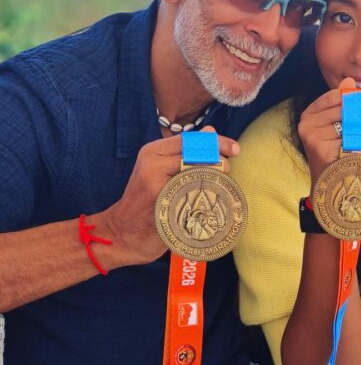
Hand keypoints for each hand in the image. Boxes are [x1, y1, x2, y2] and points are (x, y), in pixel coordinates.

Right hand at [102, 127, 239, 264]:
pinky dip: (206, 199)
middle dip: (219, 161)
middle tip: (228, 172)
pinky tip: (210, 205)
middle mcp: (152, 162)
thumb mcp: (161, 171)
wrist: (121, 234)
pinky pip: (192, 197)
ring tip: (220, 188)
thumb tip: (210, 131)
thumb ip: (184, 152)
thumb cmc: (147, 203)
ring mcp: (155, 183)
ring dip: (216, 180)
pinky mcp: (161, 204)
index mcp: (153, 151)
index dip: (217, 142)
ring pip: (198, 174)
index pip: (191, 139)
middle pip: (197, 155)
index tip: (235, 149)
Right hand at [297, 77, 360, 185]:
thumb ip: (343, 105)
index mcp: (309, 113)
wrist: (327, 183)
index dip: (356, 98)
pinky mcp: (321, 150)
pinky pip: (350, 142)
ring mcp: (312, 137)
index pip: (334, 96)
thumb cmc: (334, 151)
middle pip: (343, 110)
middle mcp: (307, 123)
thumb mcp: (338, 126)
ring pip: (349, 126)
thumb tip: (349, 79)